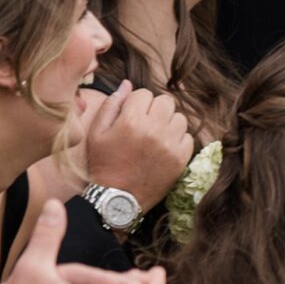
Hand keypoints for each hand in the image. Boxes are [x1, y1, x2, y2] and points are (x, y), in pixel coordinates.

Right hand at [69, 82, 192, 207]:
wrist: (116, 199)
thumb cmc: (103, 164)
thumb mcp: (96, 132)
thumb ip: (112, 104)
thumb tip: (128, 84)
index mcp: (132, 121)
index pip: (145, 93)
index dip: (137, 103)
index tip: (131, 116)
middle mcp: (155, 130)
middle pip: (167, 101)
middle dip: (155, 109)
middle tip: (145, 124)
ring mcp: (171, 145)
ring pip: (180, 118)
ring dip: (169, 123)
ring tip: (155, 136)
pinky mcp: (181, 159)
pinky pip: (188, 137)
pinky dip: (178, 140)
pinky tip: (164, 148)